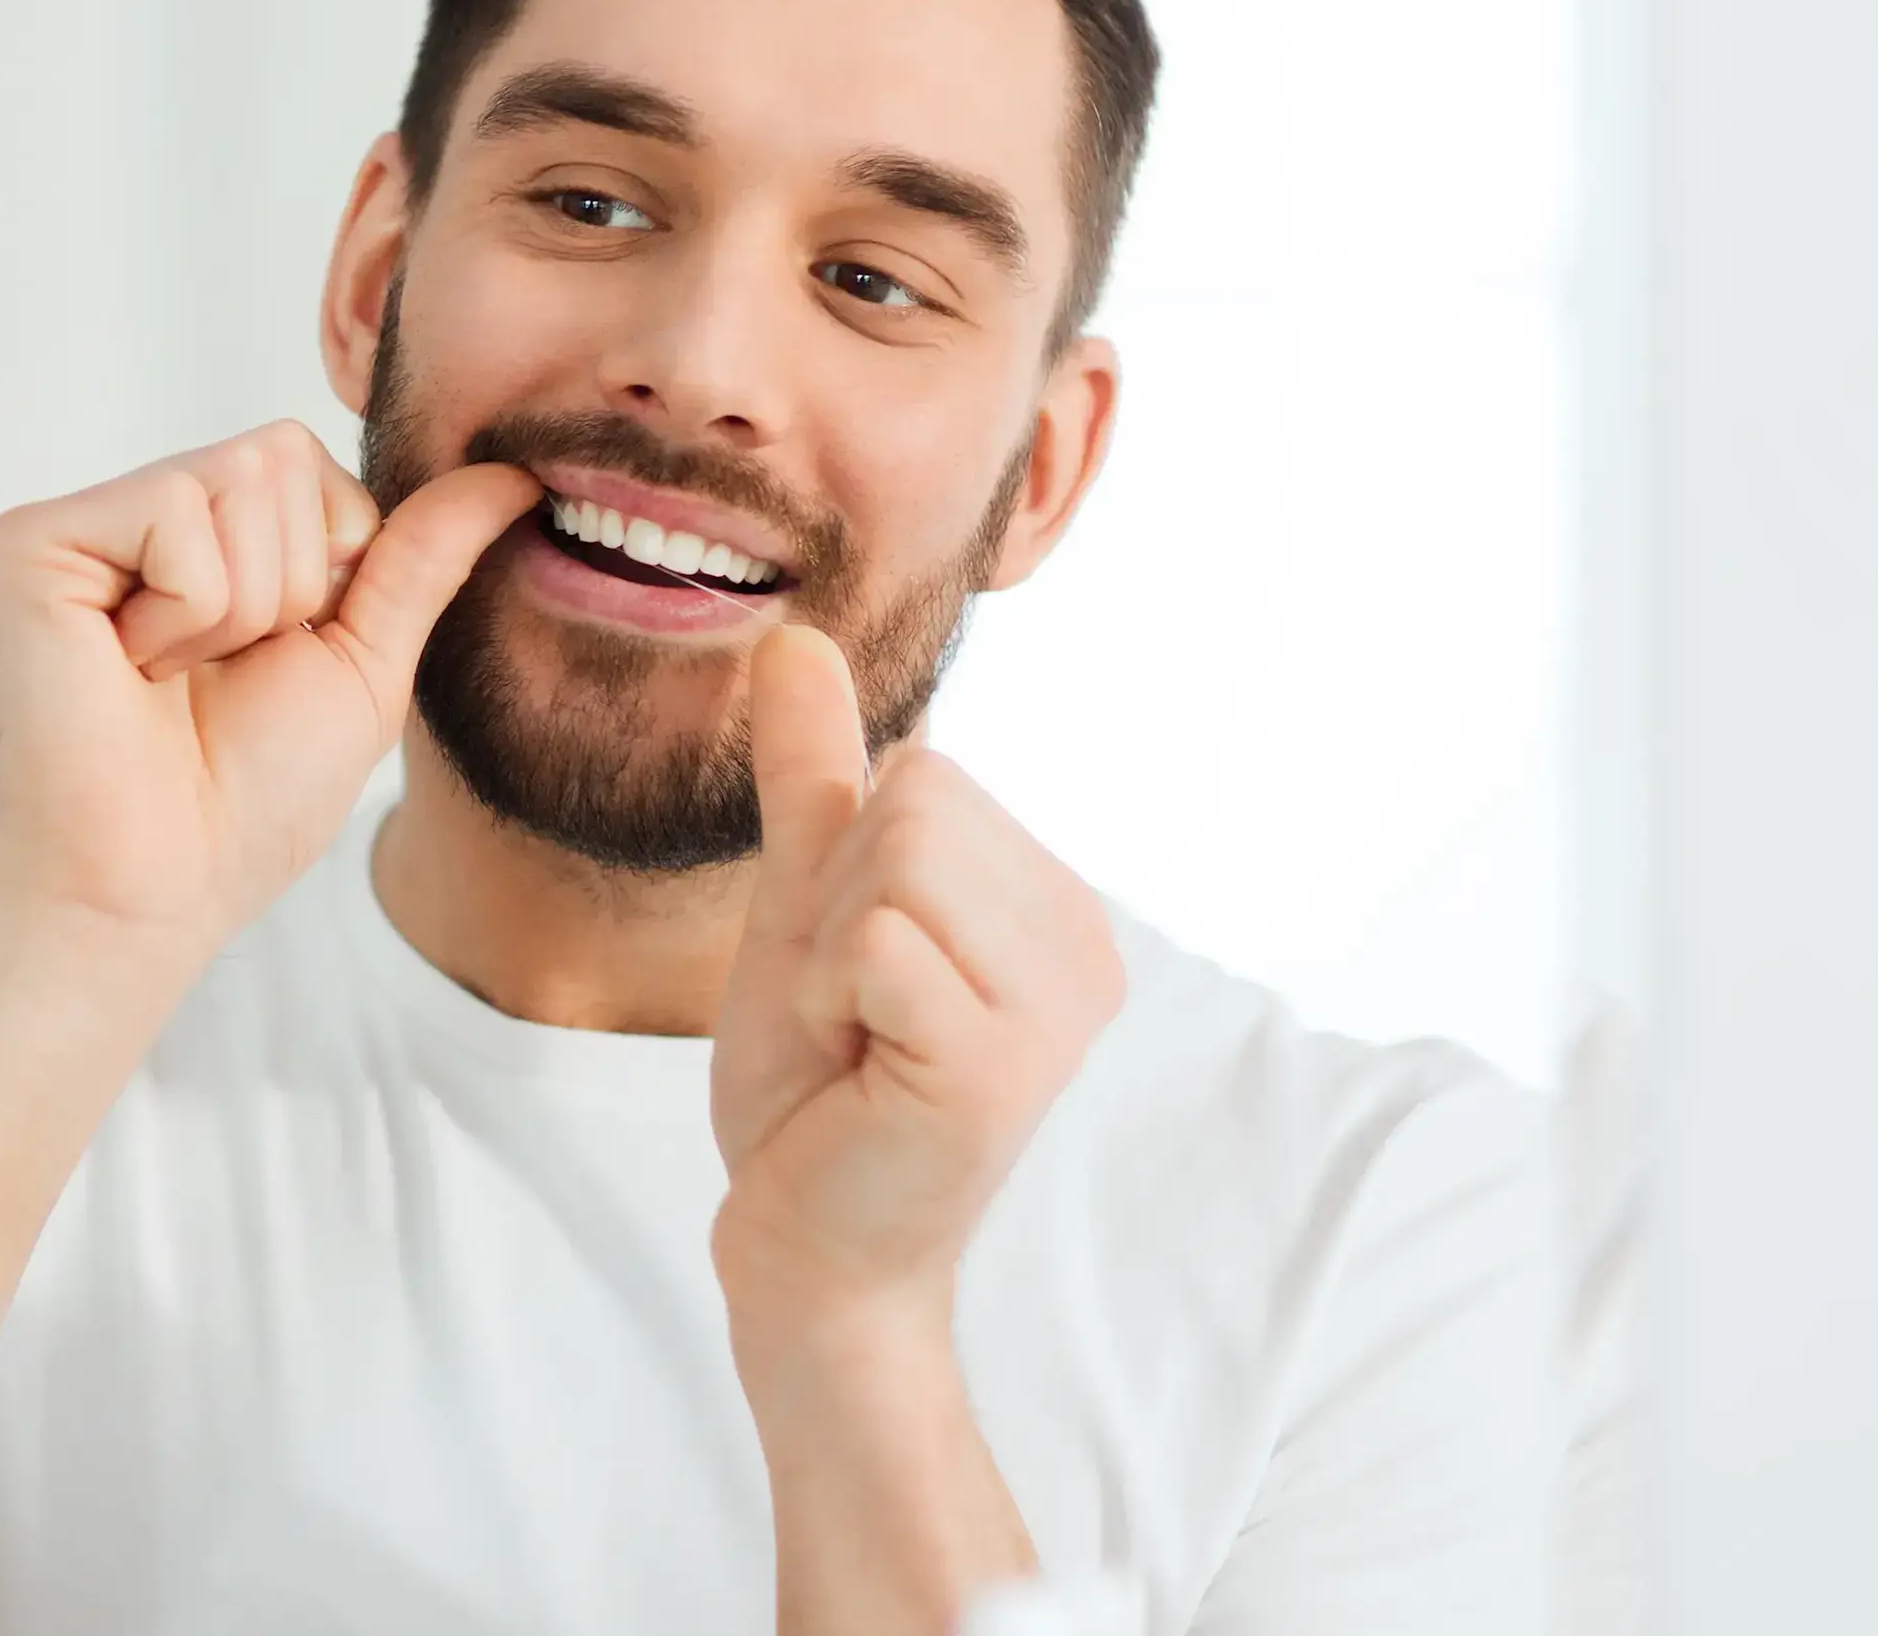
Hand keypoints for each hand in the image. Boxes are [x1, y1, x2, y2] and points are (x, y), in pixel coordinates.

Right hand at [0, 420, 542, 951]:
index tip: (262, 660)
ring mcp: (73, 526)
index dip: (326, 569)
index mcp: (195, 538)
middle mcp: (126, 516)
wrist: (158, 887)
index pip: (308, 461)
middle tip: (211, 675)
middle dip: (287, 586)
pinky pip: (174, 511)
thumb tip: (515, 473)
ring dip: (241, 608)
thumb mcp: (362, 663)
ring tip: (168, 678)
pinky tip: (129, 670)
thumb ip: (422, 558)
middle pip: (279, 455)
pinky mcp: (27, 546)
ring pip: (237, 477)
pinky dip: (187, 612)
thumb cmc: (245, 800)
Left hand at [707, 627, 1124, 1329]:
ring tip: (861, 1041)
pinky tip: (862, 1075)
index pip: (926, 770)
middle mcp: (1085, 946)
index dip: (849, 867)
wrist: (802, 1241)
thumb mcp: (806, 901)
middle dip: (840, 901)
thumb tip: (792, 637)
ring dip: (831, 952)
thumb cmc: (814, 1085)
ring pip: (896, 857)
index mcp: (1054, 904)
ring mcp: (1054, 1009)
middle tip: (855, 1014)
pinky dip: (829, 998)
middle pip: (918, 796)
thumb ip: (814, 775)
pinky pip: (875, 941)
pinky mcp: (998, 1065)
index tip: (862, 975)